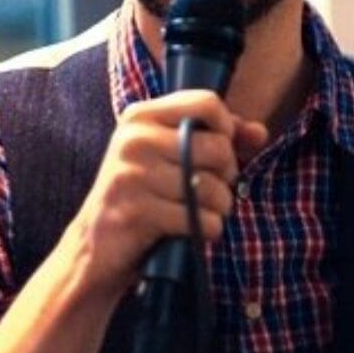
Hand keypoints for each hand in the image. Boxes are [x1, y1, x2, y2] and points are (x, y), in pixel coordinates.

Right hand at [65, 89, 268, 299]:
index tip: (218, 154)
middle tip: (211, 190)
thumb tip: (260, 133)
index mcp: (140, 117)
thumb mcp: (169, 159)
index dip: (227, 130)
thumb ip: (215, 139)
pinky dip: (207, 230)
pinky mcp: (137, 212)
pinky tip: (191, 232)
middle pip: (218, 147)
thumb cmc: (139, 198)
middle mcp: (134, 139)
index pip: (207, 103)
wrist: (93, 249)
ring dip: (219, 208)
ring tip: (200, 212)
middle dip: (227, 176)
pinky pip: (201, 220)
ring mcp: (133, 175)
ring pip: (213, 188)